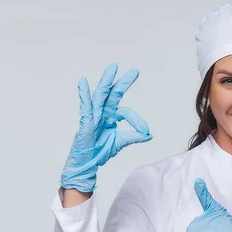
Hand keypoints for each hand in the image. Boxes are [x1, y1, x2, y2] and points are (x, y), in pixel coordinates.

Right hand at [60, 63, 151, 191]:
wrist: (88, 163)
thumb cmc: (100, 151)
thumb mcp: (121, 142)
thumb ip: (134, 137)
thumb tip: (149, 135)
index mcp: (111, 116)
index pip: (126, 112)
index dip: (137, 121)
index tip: (145, 131)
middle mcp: (102, 113)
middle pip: (113, 94)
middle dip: (123, 82)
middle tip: (135, 71)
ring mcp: (93, 116)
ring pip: (101, 95)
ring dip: (107, 81)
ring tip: (113, 67)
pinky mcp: (86, 122)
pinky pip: (85, 106)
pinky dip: (83, 94)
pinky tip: (82, 81)